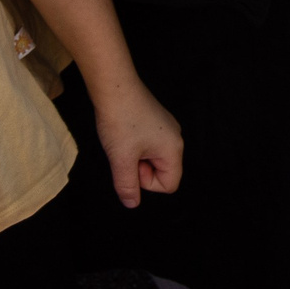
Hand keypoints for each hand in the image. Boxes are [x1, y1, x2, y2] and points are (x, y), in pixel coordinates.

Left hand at [93, 77, 183, 208]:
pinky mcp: (155, 119)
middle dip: (140, 168)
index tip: (131, 164)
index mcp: (174, 149)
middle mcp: (175, 138)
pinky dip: (134, 144)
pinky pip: (148, 144)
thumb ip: (127, 186)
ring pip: (152, 157)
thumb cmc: (120, 119)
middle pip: (162, 171)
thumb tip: (131, 203)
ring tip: (122, 140)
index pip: (169, 185)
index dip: (146, 182)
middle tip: (124, 152)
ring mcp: (166, 127)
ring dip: (135, 156)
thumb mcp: (121, 159)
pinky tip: (123, 131)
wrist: (114, 85)